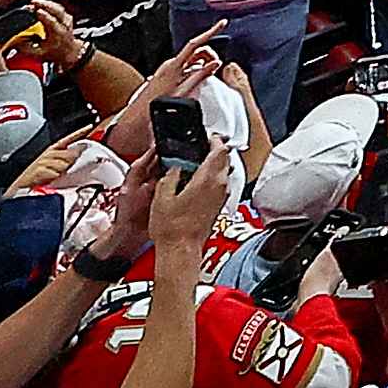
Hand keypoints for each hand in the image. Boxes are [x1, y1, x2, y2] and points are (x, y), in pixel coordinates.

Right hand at [150, 138, 234, 270]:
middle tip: (200, 147)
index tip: (205, 137)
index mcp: (207, 179)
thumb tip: (176, 164)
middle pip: (224, 158)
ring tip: (196, 163)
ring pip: (224, 170)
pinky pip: (221, 184)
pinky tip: (197, 182)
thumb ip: (171, 174)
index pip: (219, 149)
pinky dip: (213, 177)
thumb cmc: (171, 228)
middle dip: (214, 150)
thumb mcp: (162, 195)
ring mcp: (221, 196)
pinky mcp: (219, 205)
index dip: (213, 140)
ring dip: (214, 164)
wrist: (181, 250)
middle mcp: (220, 186)